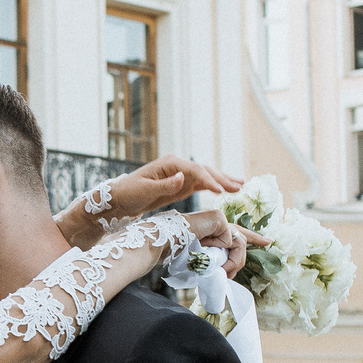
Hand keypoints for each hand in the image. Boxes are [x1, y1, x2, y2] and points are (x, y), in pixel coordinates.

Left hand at [98, 156, 244, 220]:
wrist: (120, 199)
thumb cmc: (129, 192)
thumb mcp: (144, 190)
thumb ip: (164, 185)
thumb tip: (183, 177)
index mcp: (170, 163)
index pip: (195, 170)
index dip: (209, 180)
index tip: (221, 191)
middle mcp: (178, 166)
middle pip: (205, 170)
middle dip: (223, 178)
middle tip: (240, 187)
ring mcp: (181, 174)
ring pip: (207, 176)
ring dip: (224, 180)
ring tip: (242, 186)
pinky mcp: (182, 184)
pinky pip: (202, 184)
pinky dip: (215, 186)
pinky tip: (228, 190)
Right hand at [180, 209, 269, 280]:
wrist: (167, 242)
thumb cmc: (179, 251)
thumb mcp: (203, 257)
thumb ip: (216, 259)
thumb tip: (228, 271)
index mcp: (215, 229)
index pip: (239, 233)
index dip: (255, 237)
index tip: (268, 241)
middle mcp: (219, 222)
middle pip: (242, 241)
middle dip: (239, 262)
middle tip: (229, 276)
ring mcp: (220, 218)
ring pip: (240, 243)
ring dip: (233, 262)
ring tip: (222, 272)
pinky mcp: (219, 218)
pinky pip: (230, 241)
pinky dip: (224, 252)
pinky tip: (212, 255)